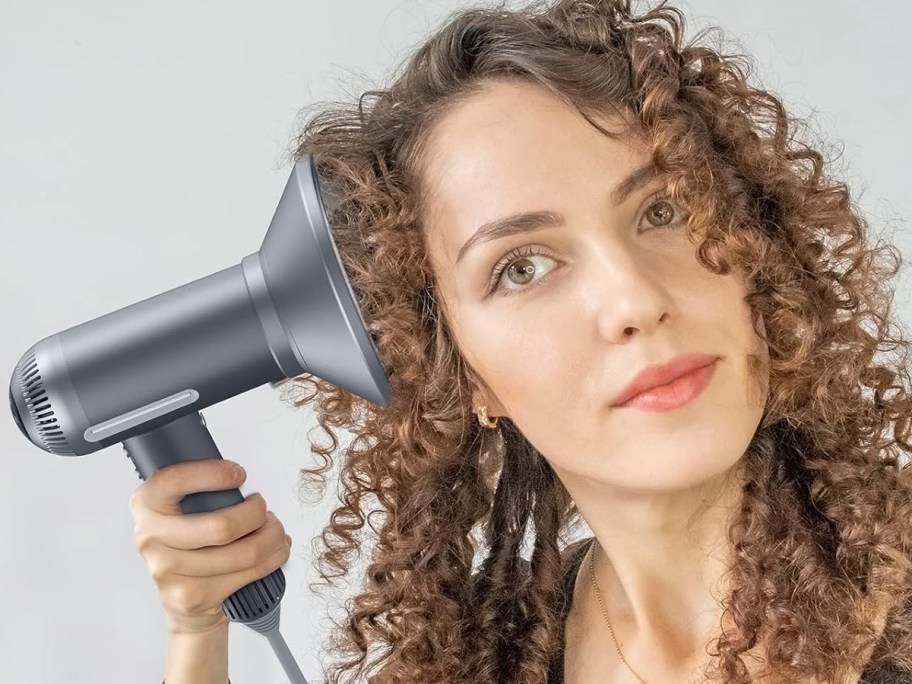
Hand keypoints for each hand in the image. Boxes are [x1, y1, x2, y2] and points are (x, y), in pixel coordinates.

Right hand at [128, 458, 291, 635]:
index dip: (211, 475)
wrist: (184, 602)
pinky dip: (273, 559)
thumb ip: (201, 490)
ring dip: (272, 538)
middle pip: (221, 526)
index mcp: (147, 505)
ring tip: (274, 531)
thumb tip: (239, 478)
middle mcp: (152, 538)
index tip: (238, 475)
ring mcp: (169, 571)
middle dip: (256, 514)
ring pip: (244, 552)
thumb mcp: (184, 509)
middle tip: (262, 509)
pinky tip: (273, 552)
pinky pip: (249, 574)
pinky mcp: (192, 597)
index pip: (173, 481)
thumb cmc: (191, 545)